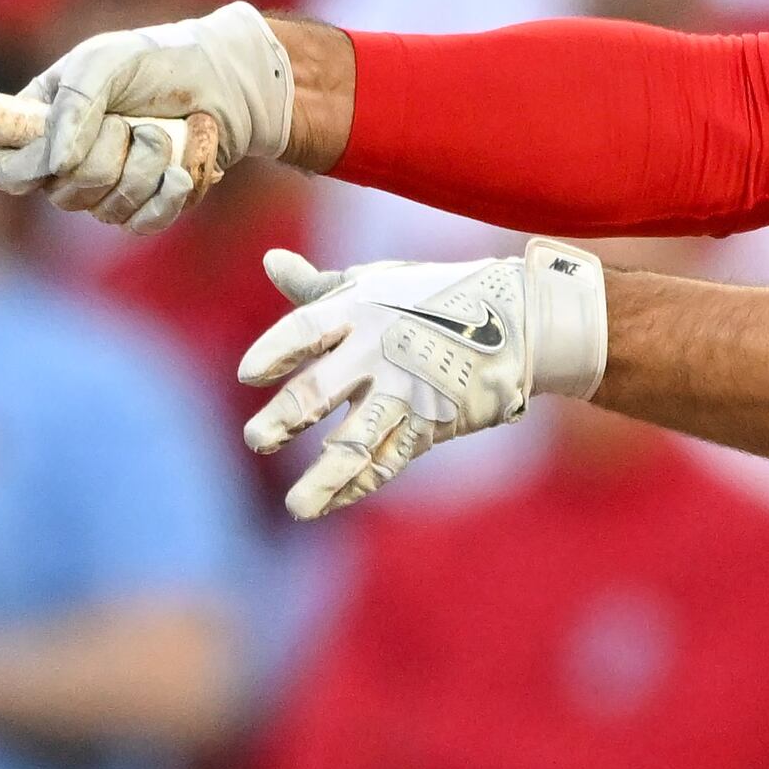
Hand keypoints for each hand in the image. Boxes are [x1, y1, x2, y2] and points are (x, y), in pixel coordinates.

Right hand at [0, 2, 295, 233]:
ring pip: (107, 207)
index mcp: (40, 124)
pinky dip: (165, 197)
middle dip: (106, 154)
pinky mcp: (145, 207)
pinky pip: (141, 223)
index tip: (55, 155)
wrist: (222, 81)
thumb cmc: (156, 62)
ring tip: (163, 133)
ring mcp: (106, 189)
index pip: (3, 169)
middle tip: (132, 119)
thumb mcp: (105, 62)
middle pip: (63, 192)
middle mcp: (66, 163)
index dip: (24, 170)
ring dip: (144, 167)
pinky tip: (181, 172)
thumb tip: (57, 163)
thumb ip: (74, 105)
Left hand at [236, 242, 608, 519]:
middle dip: (286, 417)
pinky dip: (359, 484)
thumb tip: (270, 261)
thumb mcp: (378, 282)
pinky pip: (389, 460)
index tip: (248, 374)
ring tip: (295, 507)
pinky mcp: (430, 423)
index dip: (276, 351)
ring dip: (325, 477)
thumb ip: (318, 286)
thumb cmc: (436, 296)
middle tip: (255, 440)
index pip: (304, 329)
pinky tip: (330, 503)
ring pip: (358, 441)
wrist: (519, 321)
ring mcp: (406, 391)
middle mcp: (379, 351)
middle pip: (321, 388)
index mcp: (360, 309)